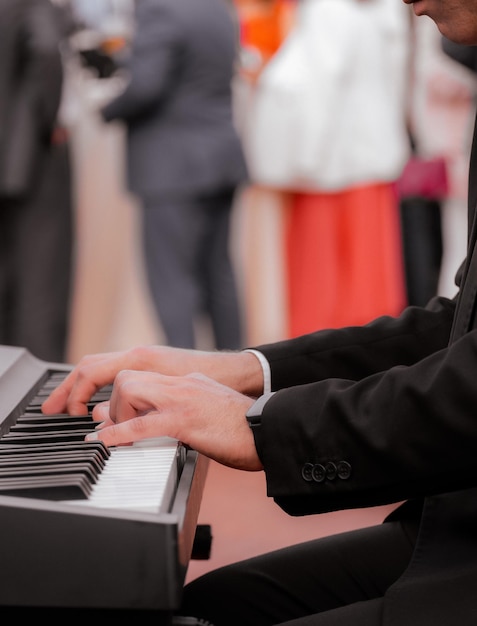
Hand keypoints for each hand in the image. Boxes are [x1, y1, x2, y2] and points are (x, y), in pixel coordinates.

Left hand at [87, 370, 262, 470]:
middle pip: (128, 378)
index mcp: (187, 382)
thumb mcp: (208, 412)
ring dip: (118, 415)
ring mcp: (182, 400)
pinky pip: (141, 424)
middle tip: (119, 427)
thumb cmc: (242, 428)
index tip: (115, 415)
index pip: (143, 377)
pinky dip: (119, 433)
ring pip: (130, 391)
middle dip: (116, 404)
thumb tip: (158, 421)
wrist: (268, 430)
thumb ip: (183, 412)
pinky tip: (107, 441)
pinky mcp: (184, 421)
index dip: (123, 396)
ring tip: (121, 436)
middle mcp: (181, 384)